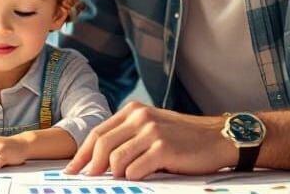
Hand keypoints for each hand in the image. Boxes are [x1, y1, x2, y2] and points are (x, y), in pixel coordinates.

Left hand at [63, 101, 234, 179]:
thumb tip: (98, 160)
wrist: (217, 138)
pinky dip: (133, 177)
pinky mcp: (164, 148)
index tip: (72, 169)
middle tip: (89, 178)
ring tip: (124, 178)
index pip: (98, 133)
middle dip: (90, 165)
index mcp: (133, 110)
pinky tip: (140, 177)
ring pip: (116, 158)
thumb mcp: (152, 128)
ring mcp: (152, 131)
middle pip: (101, 144)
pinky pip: (135, 169)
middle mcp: (140, 117)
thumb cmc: (183, 138)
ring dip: (116, 173)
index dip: (82, 153)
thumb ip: (128, 137)